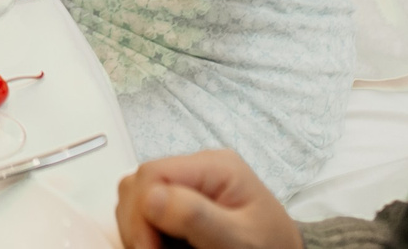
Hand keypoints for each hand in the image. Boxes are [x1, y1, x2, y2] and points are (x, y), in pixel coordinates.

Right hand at [116, 152, 301, 248]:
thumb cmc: (271, 248)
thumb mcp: (241, 239)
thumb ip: (198, 218)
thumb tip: (151, 196)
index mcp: (215, 166)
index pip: (153, 174)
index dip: (141, 212)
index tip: (148, 248)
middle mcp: (197, 170)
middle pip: (139, 184)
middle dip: (137, 222)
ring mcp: (188, 187)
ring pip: (136, 198)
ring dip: (139, 229)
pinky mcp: (180, 206)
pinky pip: (145, 213)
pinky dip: (145, 233)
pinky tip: (162, 246)